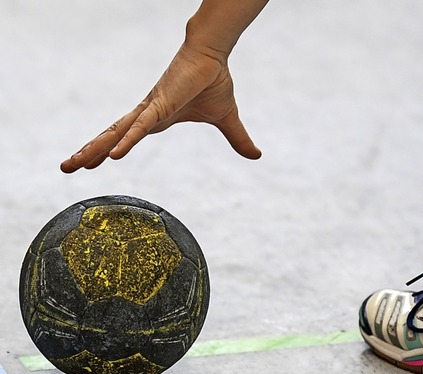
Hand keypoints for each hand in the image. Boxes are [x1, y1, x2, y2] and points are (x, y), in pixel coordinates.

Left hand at [60, 41, 260, 172]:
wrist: (214, 55)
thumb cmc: (214, 81)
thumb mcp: (227, 119)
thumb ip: (238, 139)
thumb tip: (257, 155)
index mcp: (156, 118)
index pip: (126, 136)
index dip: (106, 148)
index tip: (88, 162)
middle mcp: (146, 115)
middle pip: (111, 137)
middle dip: (88, 153)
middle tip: (65, 168)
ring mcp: (150, 110)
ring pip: (117, 134)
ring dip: (94, 150)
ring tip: (72, 165)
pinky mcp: (160, 105)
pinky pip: (140, 127)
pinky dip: (127, 141)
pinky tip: (113, 157)